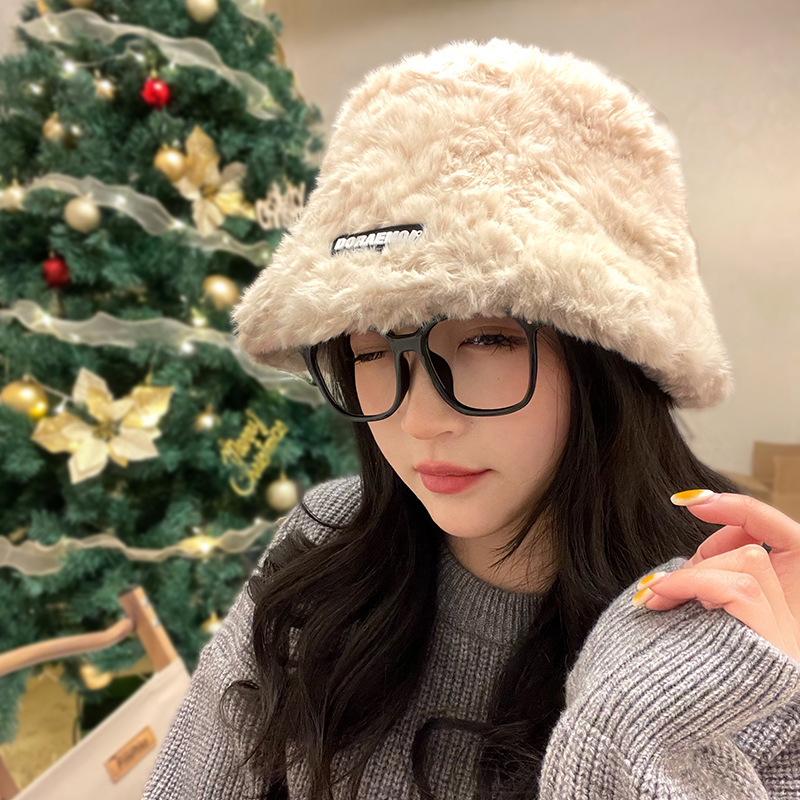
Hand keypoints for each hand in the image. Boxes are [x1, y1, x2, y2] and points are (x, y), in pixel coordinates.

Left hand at [636, 491, 799, 660]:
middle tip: (672, 583)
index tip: (690, 500)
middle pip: (766, 548)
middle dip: (711, 550)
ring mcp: (789, 636)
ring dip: (694, 571)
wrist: (653, 716)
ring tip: (659, 596)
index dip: (743, 509)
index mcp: (783, 610)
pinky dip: (691, 583)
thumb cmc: (673, 663)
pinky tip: (662, 597)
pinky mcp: (773, 648)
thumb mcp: (700, 609)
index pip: (786, 537)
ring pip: (749, 563)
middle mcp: (796, 622)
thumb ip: (717, 575)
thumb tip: (713, 538)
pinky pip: (737, 588)